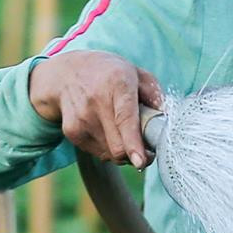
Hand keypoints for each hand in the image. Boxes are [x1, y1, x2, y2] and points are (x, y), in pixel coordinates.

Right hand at [28, 50, 164, 167]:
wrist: (67, 72)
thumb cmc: (110, 74)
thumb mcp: (137, 74)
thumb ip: (155, 97)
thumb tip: (165, 123)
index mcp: (118, 84)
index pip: (125, 118)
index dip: (134, 143)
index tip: (140, 161)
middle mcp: (96, 102)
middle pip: (118, 146)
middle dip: (136, 154)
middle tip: (146, 150)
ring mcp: (81, 118)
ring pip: (109, 154)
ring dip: (122, 151)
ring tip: (123, 132)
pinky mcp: (71, 131)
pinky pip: (98, 153)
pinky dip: (108, 148)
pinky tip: (107, 130)